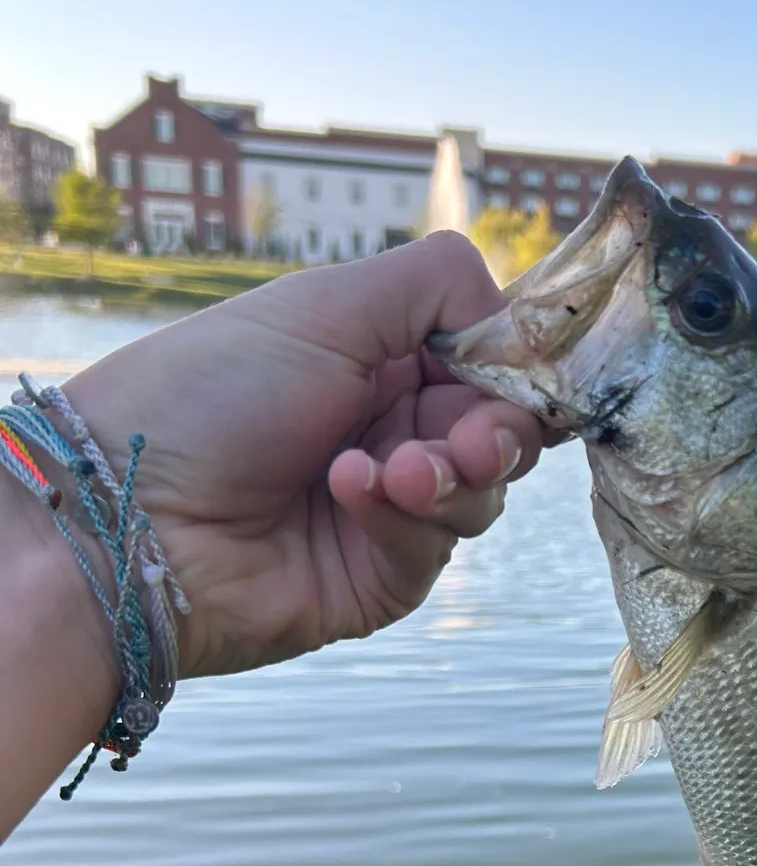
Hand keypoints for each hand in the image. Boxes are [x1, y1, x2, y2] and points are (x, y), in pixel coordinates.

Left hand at [63, 232, 542, 676]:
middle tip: (472, 442)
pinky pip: (435, 549)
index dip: (514, 372)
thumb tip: (519, 326)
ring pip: (484, 497)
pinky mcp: (382, 579)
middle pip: (506, 436)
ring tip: (390, 471)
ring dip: (449, 477)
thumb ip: (437, 286)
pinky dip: (401, 516)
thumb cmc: (209, 393)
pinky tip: (347, 492)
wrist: (129, 512)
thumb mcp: (323, 307)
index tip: (516, 374)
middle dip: (498, 435)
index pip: (490, 367)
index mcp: (383, 364)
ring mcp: (392, 511)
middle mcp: (394, 434)